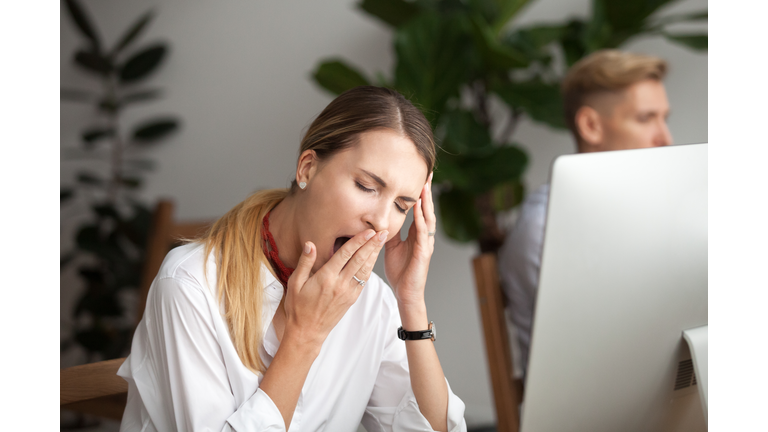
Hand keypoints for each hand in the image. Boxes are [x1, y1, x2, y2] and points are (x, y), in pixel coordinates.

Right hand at [283, 228, 387, 346]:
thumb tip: (310, 244)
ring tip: (382, 241)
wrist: (307, 332)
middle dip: (372, 244)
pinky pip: (363, 280)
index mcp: (326, 278)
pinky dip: (370, 268)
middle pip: (360, 260)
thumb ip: (305, 262)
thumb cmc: (298, 307)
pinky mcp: (352, 299)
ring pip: (365, 270)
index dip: (358, 241)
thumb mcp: (295, 283)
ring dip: (374, 254)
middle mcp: (340, 284)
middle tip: (383, 231)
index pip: (345, 254)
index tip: (368, 231)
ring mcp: (348, 292)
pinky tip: (373, 259)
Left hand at [384, 172, 434, 307]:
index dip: (420, 193)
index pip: (420, 209)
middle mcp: (424, 236)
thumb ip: (389, 231)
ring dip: (427, 202)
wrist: (405, 293)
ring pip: (428, 218)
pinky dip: (421, 220)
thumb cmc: (400, 271)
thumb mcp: (390, 246)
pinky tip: (420, 209)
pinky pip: (423, 233)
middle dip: (427, 191)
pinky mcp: (424, 253)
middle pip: (427, 209)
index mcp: (416, 234)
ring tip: (425, 186)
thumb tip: (380, 217)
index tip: (420, 176)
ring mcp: (426, 244)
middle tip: (428, 173)